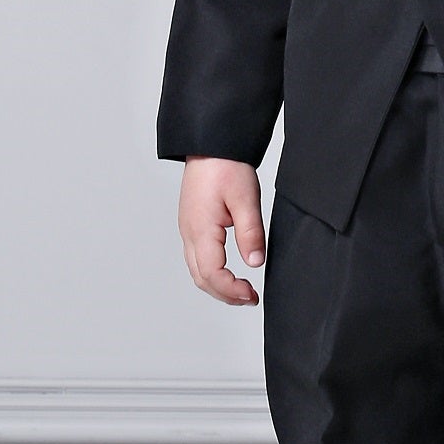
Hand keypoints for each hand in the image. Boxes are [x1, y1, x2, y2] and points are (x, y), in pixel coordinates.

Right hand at [179, 157, 266, 305]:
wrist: (210, 144)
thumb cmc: (226, 165)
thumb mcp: (246, 199)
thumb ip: (250, 233)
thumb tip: (255, 263)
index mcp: (201, 229)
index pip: (212, 274)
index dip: (232, 290)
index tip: (252, 295)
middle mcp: (189, 233)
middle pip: (201, 278)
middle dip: (225, 294)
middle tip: (250, 299)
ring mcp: (187, 229)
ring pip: (197, 271)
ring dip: (218, 286)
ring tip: (242, 291)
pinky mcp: (191, 225)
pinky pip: (196, 258)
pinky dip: (211, 273)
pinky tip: (228, 273)